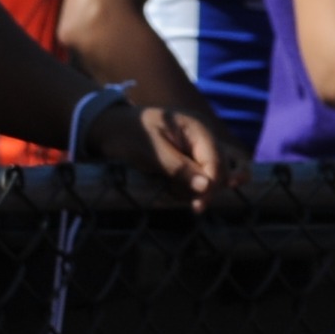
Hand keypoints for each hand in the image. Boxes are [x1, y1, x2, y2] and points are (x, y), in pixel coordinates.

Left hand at [83, 104, 236, 210]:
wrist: (112, 126)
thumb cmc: (129, 134)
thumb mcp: (150, 151)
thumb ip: (179, 168)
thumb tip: (207, 187)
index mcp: (198, 128)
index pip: (217, 161)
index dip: (212, 186)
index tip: (198, 207)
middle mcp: (205, 135)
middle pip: (222, 168)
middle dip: (207, 188)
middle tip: (189, 204)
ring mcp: (200, 145)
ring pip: (216, 172)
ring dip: (200, 188)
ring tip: (175, 190)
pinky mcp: (192, 155)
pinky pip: (204, 173)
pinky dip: (194, 185)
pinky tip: (179, 188)